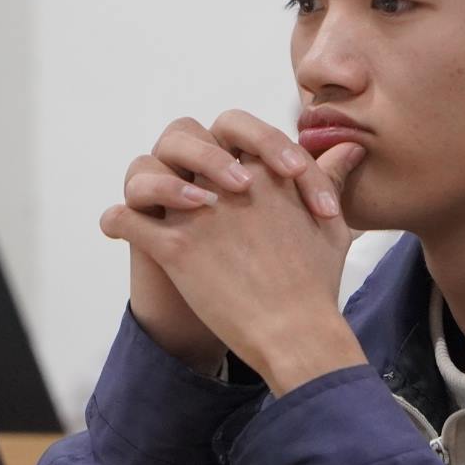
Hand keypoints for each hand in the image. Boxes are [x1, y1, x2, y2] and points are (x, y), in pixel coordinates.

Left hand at [117, 112, 353, 374]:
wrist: (296, 332)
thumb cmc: (318, 284)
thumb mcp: (332, 225)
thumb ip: (330, 179)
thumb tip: (348, 149)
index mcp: (267, 174)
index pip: (236, 132)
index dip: (229, 148)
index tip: (228, 176)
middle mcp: (230, 184)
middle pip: (186, 138)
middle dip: (180, 153)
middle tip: (184, 181)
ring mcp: (199, 214)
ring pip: (149, 173)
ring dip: (144, 186)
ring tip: (145, 203)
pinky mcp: (175, 247)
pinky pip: (128, 220)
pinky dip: (116, 222)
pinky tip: (118, 229)